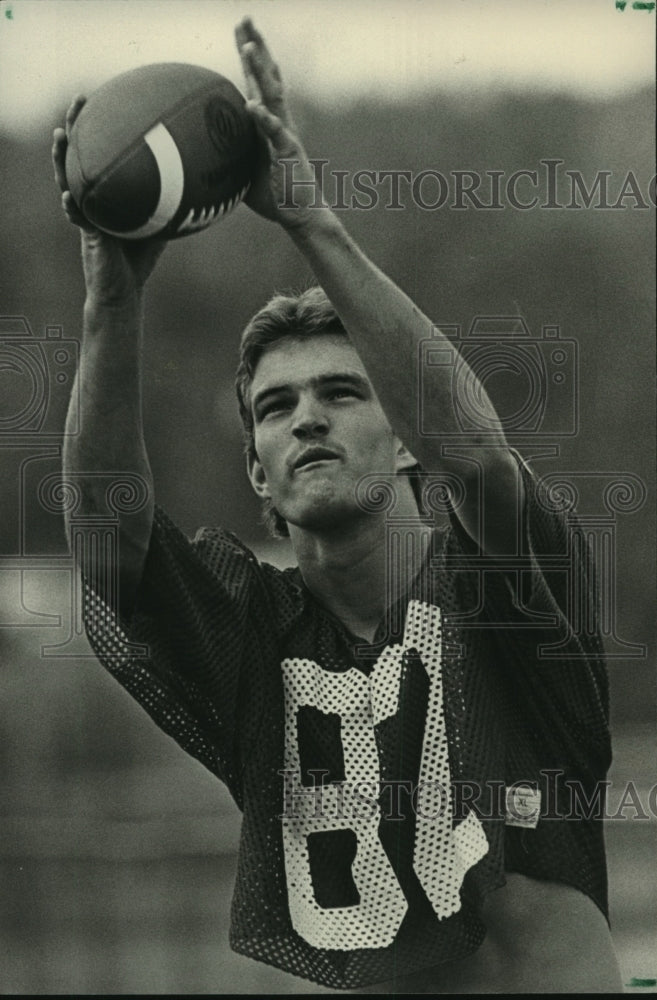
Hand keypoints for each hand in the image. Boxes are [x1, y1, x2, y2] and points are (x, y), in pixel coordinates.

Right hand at [52, 97, 165, 308]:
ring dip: (61, 158)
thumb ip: (177, 200)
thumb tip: (211, 180)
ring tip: (60, 136)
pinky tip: (71, 196)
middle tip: (80, 99)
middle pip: (78, 155)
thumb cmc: (141, 256)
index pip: (100, 151)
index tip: (106, 96)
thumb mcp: (163, 221)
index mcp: (108, 190)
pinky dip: (74, 207)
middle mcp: (93, 197)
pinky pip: (77, 217)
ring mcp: (86, 213)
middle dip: (75, 126)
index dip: (100, 125)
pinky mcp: (86, 235)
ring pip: (67, 180)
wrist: (123, 290)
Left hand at [234, 17, 328, 229]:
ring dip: (261, 71)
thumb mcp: (244, 168)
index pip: (258, 82)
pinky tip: (252, 106)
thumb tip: (202, 151)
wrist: (301, 214)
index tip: (241, 30)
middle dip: (256, 47)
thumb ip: (230, 152)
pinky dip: (264, 119)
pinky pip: (276, 133)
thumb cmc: (275, 193)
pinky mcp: (289, 153)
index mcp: (269, 123)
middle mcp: (280, 121)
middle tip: (245, 19)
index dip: (249, 56)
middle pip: (267, 77)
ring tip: (250, 48)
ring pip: (273, 96)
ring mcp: (285, 135)